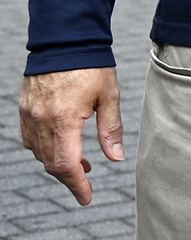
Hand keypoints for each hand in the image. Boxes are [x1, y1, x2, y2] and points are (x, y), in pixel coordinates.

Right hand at [18, 67, 121, 204]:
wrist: (64, 40)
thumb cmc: (91, 66)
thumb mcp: (109, 96)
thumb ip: (111, 129)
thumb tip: (117, 158)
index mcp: (63, 120)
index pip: (66, 165)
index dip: (76, 185)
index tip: (87, 198)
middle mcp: (41, 121)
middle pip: (51, 163)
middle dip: (69, 178)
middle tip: (86, 182)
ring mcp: (29, 116)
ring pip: (40, 153)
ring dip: (58, 163)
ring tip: (81, 163)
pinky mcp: (24, 109)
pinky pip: (31, 139)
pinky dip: (45, 149)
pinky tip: (61, 145)